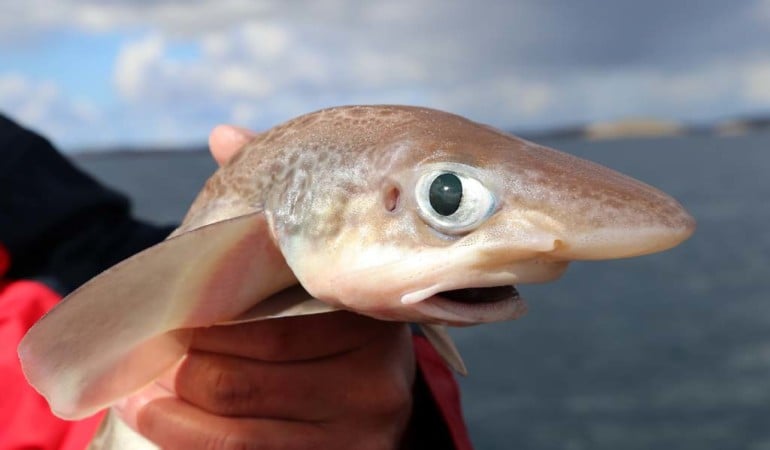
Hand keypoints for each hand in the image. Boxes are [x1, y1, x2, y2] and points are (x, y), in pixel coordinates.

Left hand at [118, 313, 414, 448]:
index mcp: (367, 331)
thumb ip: (276, 293)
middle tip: (149, 360)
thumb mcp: (328, 307)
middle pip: (241, 387)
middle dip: (179, 374)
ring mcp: (356, 442)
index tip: (167, 320)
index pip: (267, 335)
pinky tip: (167, 425)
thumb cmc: (341, 345)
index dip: (203, 330)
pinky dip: (192, 444)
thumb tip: (180, 298)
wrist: (383, 402)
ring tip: (142, 399)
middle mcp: (370, 390)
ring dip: (171, 418)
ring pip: (236, 438)